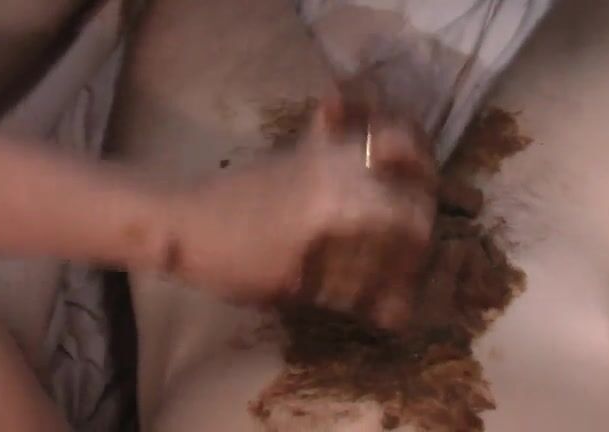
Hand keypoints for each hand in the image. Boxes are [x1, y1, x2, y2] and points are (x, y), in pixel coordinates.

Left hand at [163, 96, 436, 326]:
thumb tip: (396, 315)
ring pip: (386, 130)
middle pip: (411, 164)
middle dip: (427, 194)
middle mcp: (340, 166)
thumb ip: (349, 294)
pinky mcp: (304, 146)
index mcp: (340, 203)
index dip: (421, 244)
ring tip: (414, 180)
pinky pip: (343, 119)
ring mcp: (321, 149)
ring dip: (411, 151)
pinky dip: (363, 116)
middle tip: (421, 222)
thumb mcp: (292, 286)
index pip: (408, 215)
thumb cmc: (233, 261)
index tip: (416, 267)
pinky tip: (366, 131)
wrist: (181, 221)